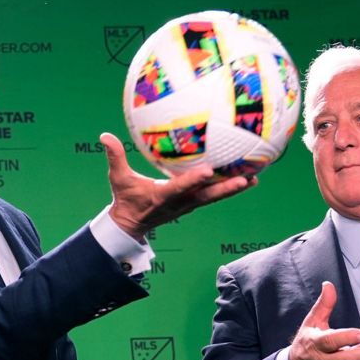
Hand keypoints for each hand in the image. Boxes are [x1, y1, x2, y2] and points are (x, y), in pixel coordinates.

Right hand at [99, 132, 254, 238]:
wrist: (131, 225)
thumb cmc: (125, 199)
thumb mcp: (118, 179)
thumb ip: (115, 157)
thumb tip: (104, 134)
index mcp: (162, 196)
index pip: (179, 188)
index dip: (193, 181)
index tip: (206, 172)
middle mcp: (180, 203)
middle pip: (207, 196)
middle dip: (226, 188)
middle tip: (246, 179)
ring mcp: (188, 206)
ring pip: (214, 197)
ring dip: (233, 189)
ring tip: (254, 178)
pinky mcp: (193, 205)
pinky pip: (212, 196)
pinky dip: (227, 188)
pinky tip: (242, 178)